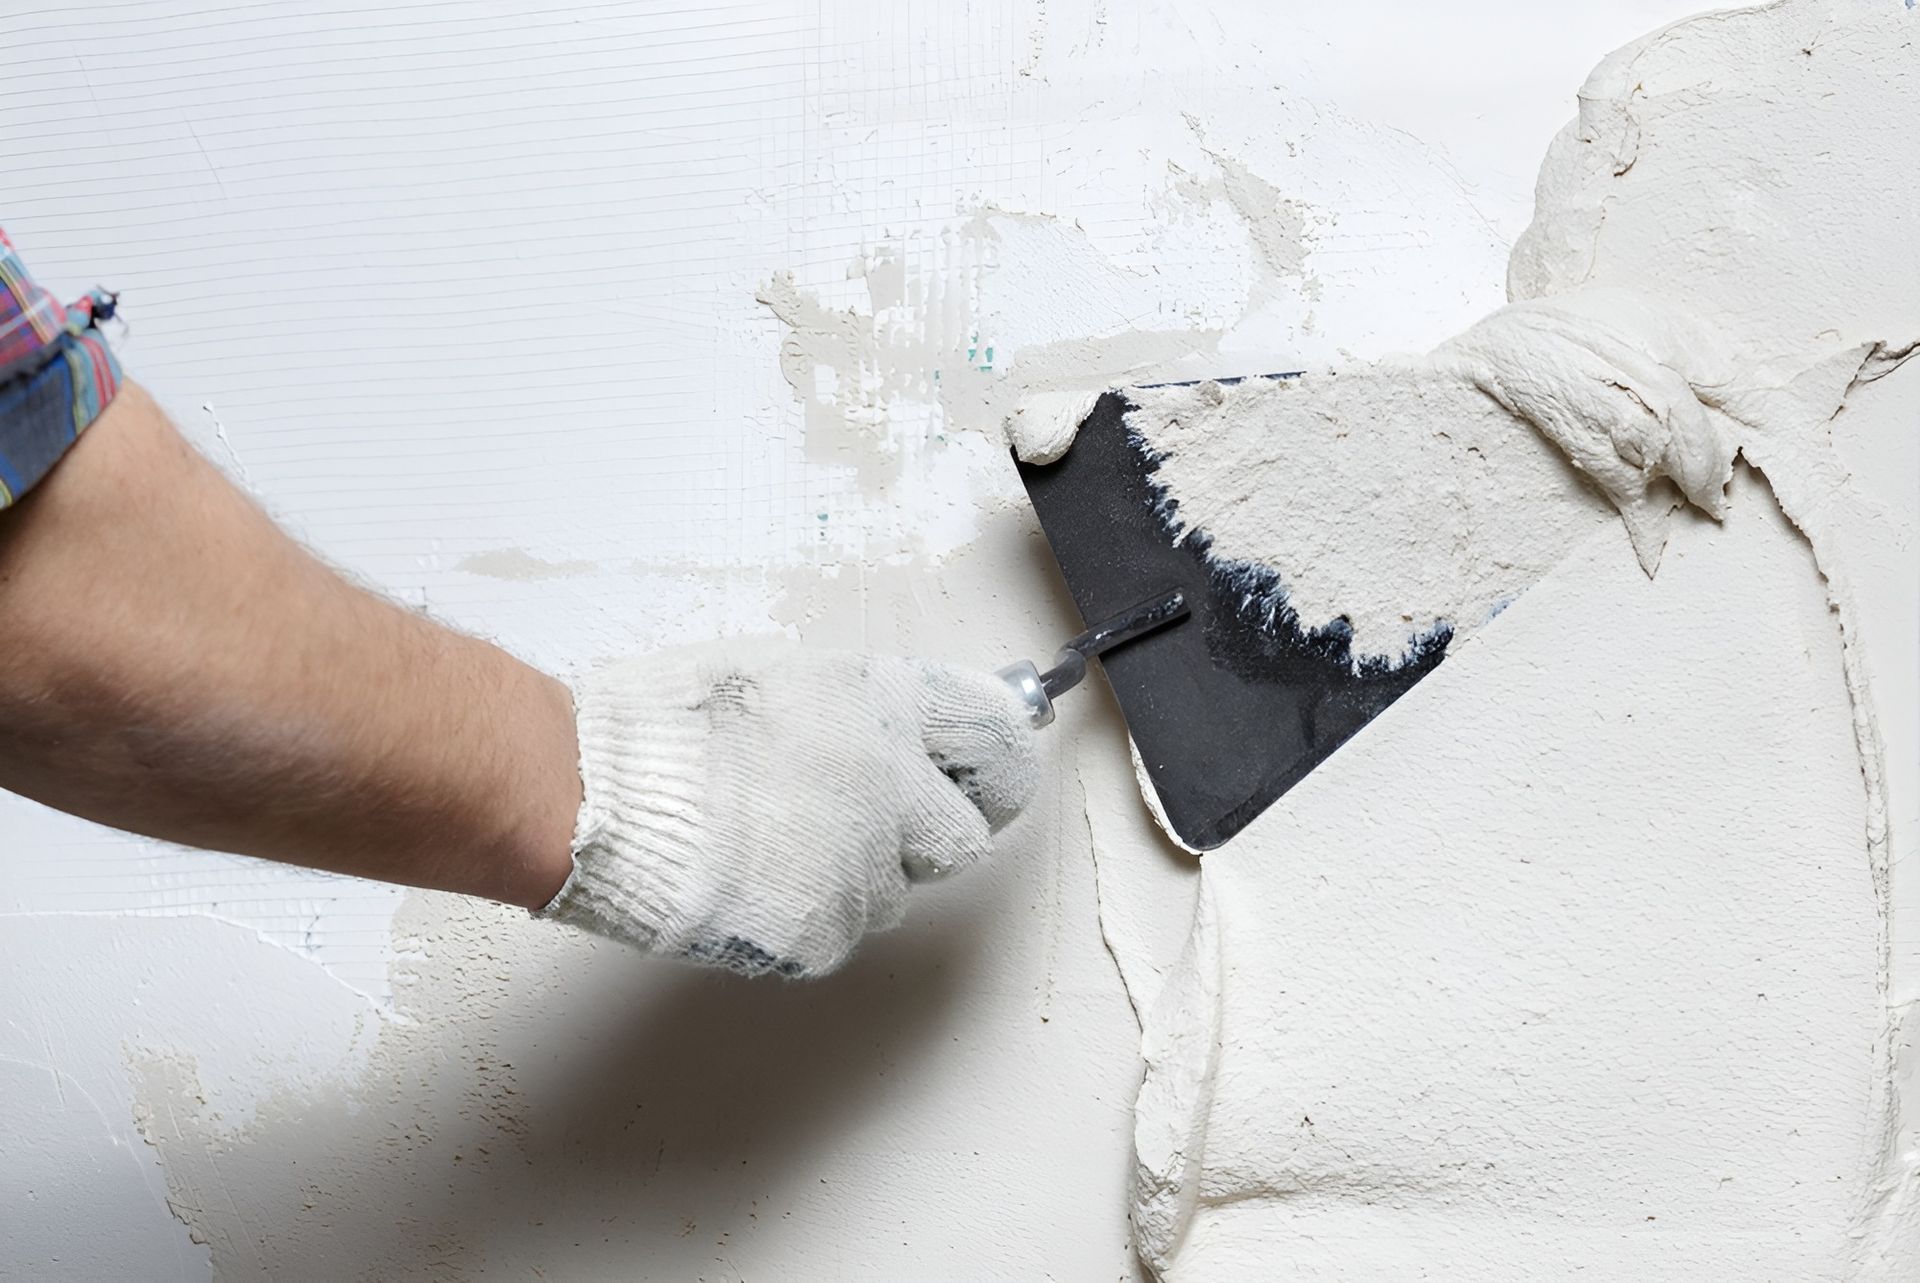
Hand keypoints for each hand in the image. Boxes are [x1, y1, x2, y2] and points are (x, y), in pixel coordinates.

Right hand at [538, 640, 1038, 977]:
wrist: (592, 793)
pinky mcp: (824, 932)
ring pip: (895, 892)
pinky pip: (839, 931)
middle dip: (928, 834)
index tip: (983, 771)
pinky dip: (806, 914)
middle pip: (964, 836)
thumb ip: (869, 712)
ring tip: (774, 841)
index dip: (992, 760)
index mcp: (887, 708)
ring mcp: (862, 868)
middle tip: (871, 821)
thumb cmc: (669, 726)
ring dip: (856, 875)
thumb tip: (914, 737)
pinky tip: (750, 879)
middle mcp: (892, 788)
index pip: (999, 738)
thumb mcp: (787, 679)